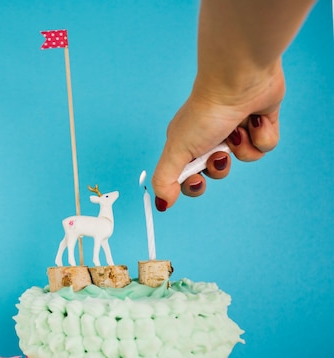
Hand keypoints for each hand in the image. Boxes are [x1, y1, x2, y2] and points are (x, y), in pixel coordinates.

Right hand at [151, 61, 285, 210]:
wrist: (238, 82)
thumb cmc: (205, 114)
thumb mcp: (176, 151)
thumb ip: (165, 179)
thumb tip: (162, 204)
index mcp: (186, 143)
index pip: (188, 176)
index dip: (194, 183)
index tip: (197, 180)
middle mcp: (210, 137)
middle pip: (217, 170)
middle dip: (220, 166)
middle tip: (220, 154)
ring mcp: (236, 129)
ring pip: (245, 158)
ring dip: (243, 148)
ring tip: (237, 130)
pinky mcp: (260, 122)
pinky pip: (265, 144)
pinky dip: (262, 135)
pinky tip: (254, 119)